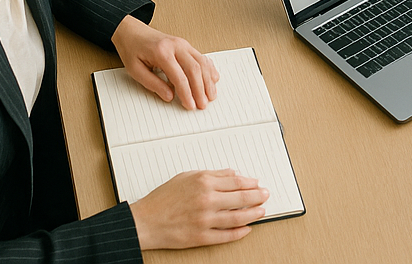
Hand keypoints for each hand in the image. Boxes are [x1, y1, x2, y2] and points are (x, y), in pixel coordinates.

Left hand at [111, 14, 218, 109]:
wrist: (133, 32)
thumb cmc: (133, 49)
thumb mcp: (135, 70)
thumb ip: (153, 83)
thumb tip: (169, 96)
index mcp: (162, 52)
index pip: (179, 76)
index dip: (187, 93)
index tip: (190, 105)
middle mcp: (176, 46)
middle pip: (195, 69)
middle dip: (201, 88)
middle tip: (203, 104)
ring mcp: (183, 44)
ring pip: (201, 62)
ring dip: (208, 80)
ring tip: (211, 95)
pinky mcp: (186, 45)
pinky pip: (201, 57)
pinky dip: (209, 68)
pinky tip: (213, 78)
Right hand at [131, 170, 268, 248]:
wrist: (145, 220)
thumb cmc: (163, 198)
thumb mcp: (188, 176)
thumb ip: (213, 175)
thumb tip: (234, 175)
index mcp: (204, 182)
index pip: (236, 181)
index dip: (251, 183)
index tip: (257, 183)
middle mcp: (206, 200)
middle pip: (241, 198)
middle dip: (257, 196)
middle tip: (265, 195)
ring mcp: (204, 220)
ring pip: (237, 217)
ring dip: (253, 214)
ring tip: (261, 211)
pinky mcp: (200, 237)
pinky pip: (226, 236)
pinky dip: (239, 233)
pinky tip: (247, 229)